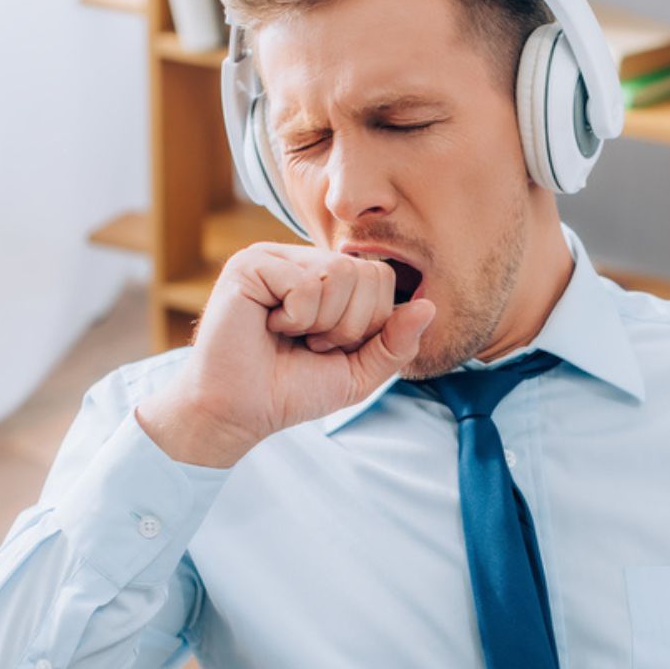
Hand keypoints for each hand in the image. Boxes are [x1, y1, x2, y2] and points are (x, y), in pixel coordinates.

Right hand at [136, 243, 435, 466]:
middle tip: (310, 343)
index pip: (382, 277)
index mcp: (329, 278)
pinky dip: (297, 317)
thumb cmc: (291, 389)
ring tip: (291, 335)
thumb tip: (429, 308)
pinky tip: (269, 325)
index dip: (368, 323)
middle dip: (348, 325)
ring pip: (340, 274)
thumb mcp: (359, 372)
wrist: (239, 412)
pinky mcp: (251, 264)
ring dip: (322, 323)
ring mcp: (276, 256)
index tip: (332, 346)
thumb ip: (396, 343)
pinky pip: (307, 283)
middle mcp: (303, 260)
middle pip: (366, 273)